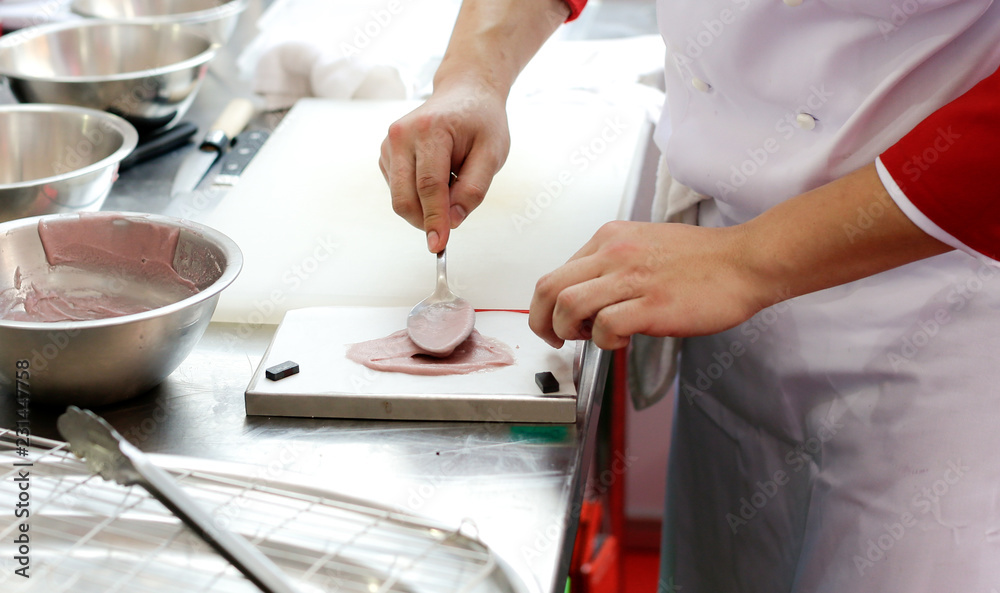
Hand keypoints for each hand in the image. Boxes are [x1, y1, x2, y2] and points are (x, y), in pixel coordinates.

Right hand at [379, 80, 510, 251]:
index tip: (438, 245)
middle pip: (405, 198)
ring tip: (452, 179)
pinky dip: (419, 196)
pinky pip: (399, 191)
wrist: (464, 93)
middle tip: (451, 223)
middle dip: (426, 220)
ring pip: (400, 198)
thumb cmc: (481, 122)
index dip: (434, 219)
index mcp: (430, 131)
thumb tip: (453, 221)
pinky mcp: (385, 154)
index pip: (429, 186)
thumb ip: (474, 189)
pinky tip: (438, 175)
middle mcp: (401, 135)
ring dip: (426, 205)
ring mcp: (389, 145)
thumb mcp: (493, 153)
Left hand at [529, 221, 766, 349]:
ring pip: (568, 305)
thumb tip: (590, 294)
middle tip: (554, 338)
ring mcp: (632, 277)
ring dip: (568, 331)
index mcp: (610, 237)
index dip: (550, 304)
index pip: (557, 272)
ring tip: (587, 339)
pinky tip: (620, 341)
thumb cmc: (704, 259)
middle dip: (541, 321)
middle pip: (548, 287)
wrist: (746, 262)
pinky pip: (604, 326)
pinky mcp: (651, 304)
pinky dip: (603, 341)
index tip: (559, 321)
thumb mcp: (646, 243)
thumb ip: (614, 264)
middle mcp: (614, 252)